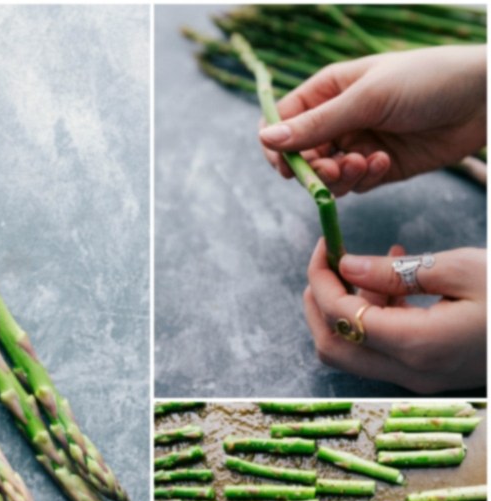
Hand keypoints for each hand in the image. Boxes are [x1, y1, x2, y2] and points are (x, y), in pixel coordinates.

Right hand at [259, 46, 486, 195]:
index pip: (283, 122)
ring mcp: (357, 144)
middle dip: (313, 167)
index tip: (287, 165)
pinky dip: (362, 179)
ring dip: (338, 176)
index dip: (278, 146)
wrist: (484, 100)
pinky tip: (384, 163)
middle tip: (334, 168)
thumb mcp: (366, 99)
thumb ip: (315, 124)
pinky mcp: (377, 167)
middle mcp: (338, 118)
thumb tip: (266, 138)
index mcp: (329, 90)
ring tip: (364, 164)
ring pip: (325, 175)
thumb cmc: (428, 81)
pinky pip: (352, 184)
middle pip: (301, 154)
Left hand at [303, 239, 486, 392]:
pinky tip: (396, 283)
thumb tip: (345, 266)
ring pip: (351, 352)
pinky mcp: (425, 374)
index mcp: (417, 344)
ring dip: (345, 309)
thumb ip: (396, 271)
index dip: (321, 281)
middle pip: (332, 346)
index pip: (340, 317)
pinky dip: (373, 318)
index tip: (324, 248)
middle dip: (317, 303)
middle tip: (326, 264)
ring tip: (372, 267)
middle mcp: (408, 371)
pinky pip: (380, 350)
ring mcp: (415, 379)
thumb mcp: (461, 269)